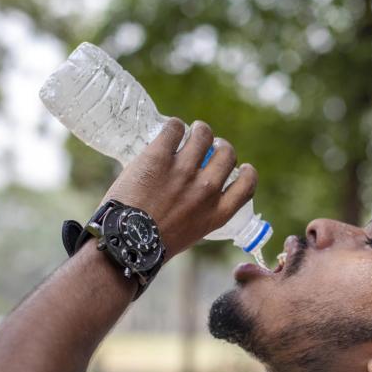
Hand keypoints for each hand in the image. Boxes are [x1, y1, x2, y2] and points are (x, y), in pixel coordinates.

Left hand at [102, 118, 257, 259]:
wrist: (124, 243)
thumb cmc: (152, 245)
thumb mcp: (189, 234)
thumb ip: (197, 215)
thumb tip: (191, 201)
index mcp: (216, 213)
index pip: (247, 184)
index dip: (246, 172)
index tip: (240, 168)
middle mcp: (206, 190)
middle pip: (227, 153)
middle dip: (220, 146)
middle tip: (207, 147)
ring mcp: (183, 171)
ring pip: (204, 134)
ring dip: (200, 130)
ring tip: (190, 132)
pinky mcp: (158, 157)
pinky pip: (175, 128)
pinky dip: (175, 126)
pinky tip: (171, 131)